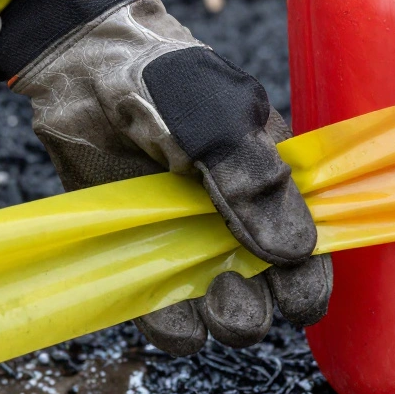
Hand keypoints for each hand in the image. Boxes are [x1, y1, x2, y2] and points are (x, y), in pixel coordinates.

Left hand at [11, 0, 331, 354]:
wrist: (85, 68)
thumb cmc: (164, 83)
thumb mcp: (219, 121)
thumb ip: (253, 181)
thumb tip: (294, 251)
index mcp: (272, 187)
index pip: (309, 249)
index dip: (308, 280)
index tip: (294, 296)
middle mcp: (237, 224)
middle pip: (270, 291)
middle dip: (262, 306)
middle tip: (233, 289)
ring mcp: (189, 244)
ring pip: (224, 311)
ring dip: (225, 320)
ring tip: (209, 298)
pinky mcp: (141, 258)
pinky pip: (167, 314)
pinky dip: (172, 325)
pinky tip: (165, 308)